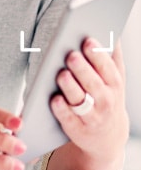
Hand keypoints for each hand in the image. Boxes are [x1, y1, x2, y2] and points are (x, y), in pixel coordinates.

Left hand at [47, 38, 127, 169]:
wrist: (107, 137)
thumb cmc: (106, 99)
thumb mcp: (114, 80)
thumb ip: (113, 58)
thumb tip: (112, 33)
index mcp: (114, 85)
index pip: (107, 68)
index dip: (97, 55)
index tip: (87, 40)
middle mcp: (105, 101)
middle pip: (93, 83)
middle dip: (83, 69)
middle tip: (71, 55)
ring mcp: (92, 117)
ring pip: (81, 100)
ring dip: (71, 87)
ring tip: (61, 73)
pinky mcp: (77, 129)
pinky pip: (68, 119)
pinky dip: (61, 110)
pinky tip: (54, 99)